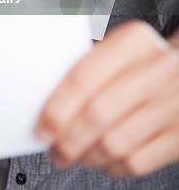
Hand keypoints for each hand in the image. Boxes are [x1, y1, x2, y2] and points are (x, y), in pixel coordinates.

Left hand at [36, 21, 178, 176]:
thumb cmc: (144, 60)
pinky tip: (103, 158)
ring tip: (74, 155)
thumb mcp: (120, 48)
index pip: (84, 77)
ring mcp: (173, 105)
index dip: (57, 108)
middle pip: (98, 115)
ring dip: (86, 156)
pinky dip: (113, 166)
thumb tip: (50, 107)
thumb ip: (89, 69)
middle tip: (54, 148)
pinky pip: (136, 163)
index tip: (42, 127)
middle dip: (68, 139)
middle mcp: (158, 70)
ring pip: (115, 144)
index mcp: (135, 41)